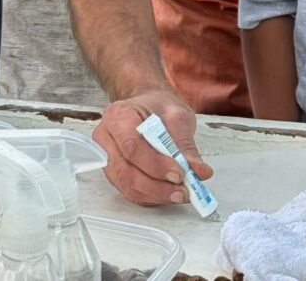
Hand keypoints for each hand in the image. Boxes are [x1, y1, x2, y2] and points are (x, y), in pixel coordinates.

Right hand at [91, 89, 212, 205]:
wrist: (149, 109)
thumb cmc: (158, 109)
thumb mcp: (178, 117)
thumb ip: (186, 145)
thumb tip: (200, 171)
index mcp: (117, 116)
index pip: (131, 146)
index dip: (155, 164)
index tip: (179, 173)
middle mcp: (105, 138)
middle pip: (126, 171)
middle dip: (157, 186)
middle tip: (183, 190)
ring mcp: (106, 158)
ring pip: (127, 185)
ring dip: (156, 194)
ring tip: (180, 193)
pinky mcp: (114, 174)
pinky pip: (131, 192)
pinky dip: (152, 197)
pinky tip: (169, 193)